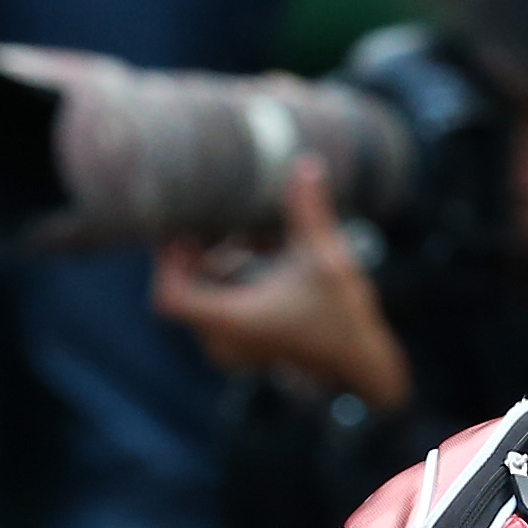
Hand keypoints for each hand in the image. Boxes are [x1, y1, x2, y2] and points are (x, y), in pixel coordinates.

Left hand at [154, 155, 410, 409]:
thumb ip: (309, 211)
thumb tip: (306, 163)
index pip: (169, 295)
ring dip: (219, 262)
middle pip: (183, 291)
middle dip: (199, 253)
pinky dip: (232, 279)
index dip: (167, 261)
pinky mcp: (241, 346)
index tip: (185, 227)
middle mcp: (221, 341)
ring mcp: (229, 348)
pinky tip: (265, 254)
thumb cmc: (343, 317)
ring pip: (202, 297)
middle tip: (223, 220)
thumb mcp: (326, 257)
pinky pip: (218, 308)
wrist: (361, 364)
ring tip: (254, 236)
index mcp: (231, 321)